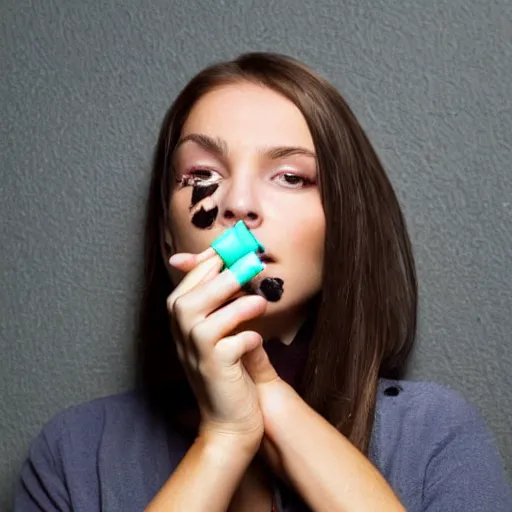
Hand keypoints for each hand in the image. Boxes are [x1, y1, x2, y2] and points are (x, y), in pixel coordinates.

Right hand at [167, 248, 268, 448]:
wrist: (230, 419)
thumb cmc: (229, 367)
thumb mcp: (221, 327)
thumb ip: (222, 297)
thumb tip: (233, 260)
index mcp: (182, 317)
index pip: (192, 279)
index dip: (214, 260)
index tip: (238, 246)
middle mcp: (182, 334)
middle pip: (194, 296)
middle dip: (224, 277)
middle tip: (252, 264)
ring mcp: (195, 354)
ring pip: (208, 319)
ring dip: (238, 307)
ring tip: (261, 302)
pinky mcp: (214, 371)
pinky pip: (230, 346)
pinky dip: (246, 339)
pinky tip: (256, 339)